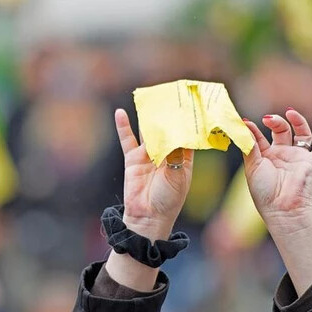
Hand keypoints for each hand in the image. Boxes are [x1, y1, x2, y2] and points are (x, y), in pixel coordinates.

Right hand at [104, 109, 193, 291]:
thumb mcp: (178, 174)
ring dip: (148, 116)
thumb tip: (175, 130)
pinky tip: (120, 112)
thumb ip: (176, 151)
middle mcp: (167, 154)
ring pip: (148, 131)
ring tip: (148, 97)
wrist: (148, 218)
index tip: (192, 102)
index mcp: (184, 158)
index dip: (189, 119)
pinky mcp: (133, 160)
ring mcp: (149, 156)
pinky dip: (124, 127)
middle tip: (169, 93)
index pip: (188, 133)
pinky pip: (127, 140)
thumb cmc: (169, 200)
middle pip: (167, 128)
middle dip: (168, 113)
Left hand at [242, 109, 311, 234]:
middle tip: (268, 119)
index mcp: (264, 156)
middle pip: (282, 131)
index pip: (260, 136)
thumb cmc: (263, 191)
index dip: (253, 128)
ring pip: (301, 134)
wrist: (281, 208)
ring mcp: (297, 158)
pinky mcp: (311, 163)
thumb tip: (242, 126)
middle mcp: (281, 155)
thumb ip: (249, 145)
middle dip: (276, 122)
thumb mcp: (252, 165)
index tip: (245, 121)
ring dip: (297, 121)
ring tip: (289, 112)